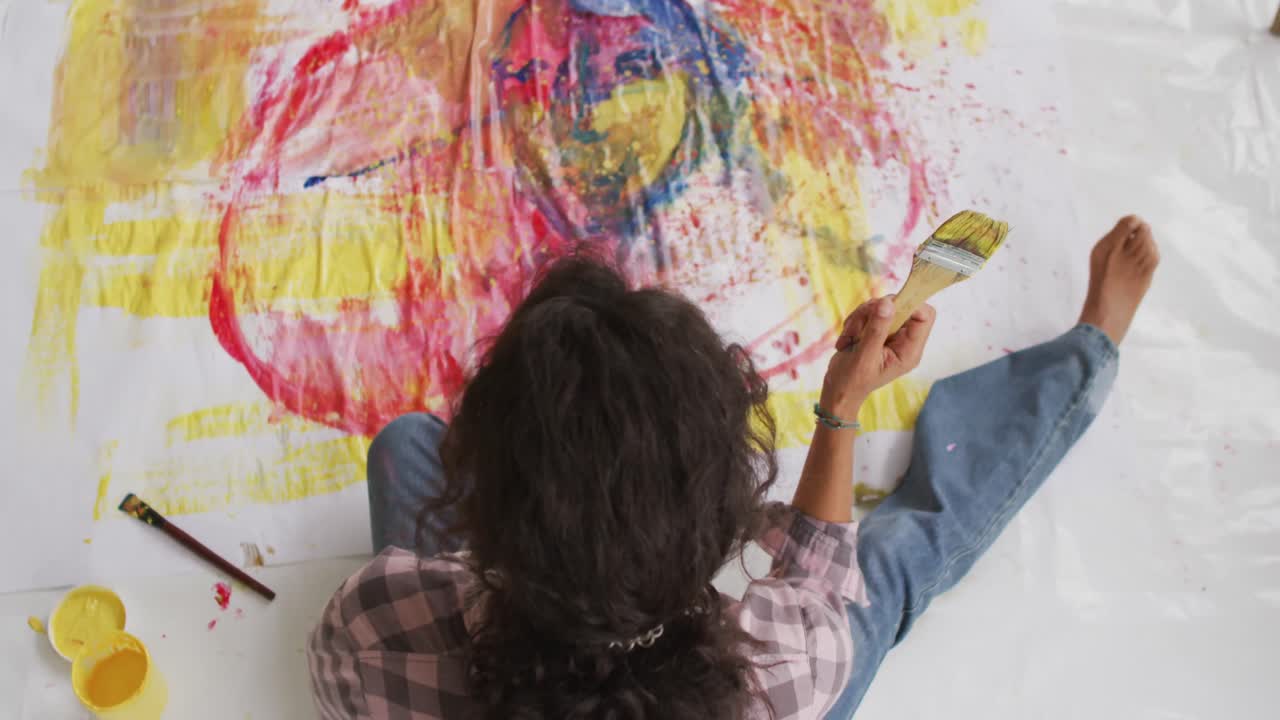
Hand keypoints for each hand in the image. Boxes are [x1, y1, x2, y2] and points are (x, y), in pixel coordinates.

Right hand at [820, 297, 936, 418]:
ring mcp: (890, 334)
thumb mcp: (865, 356)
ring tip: (849, 336)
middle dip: (875, 311)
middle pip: (900, 306)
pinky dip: (855, 321)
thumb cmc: (853, 381)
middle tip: (857, 326)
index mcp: (910, 350)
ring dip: (861, 317)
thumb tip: (888, 302)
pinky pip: (869, 312)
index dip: (910, 303)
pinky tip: (847, 338)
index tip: (885, 305)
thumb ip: (877, 329)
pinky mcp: (877, 330)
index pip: (925, 315)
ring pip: (881, 307)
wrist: (839, 390)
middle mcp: (904, 340)